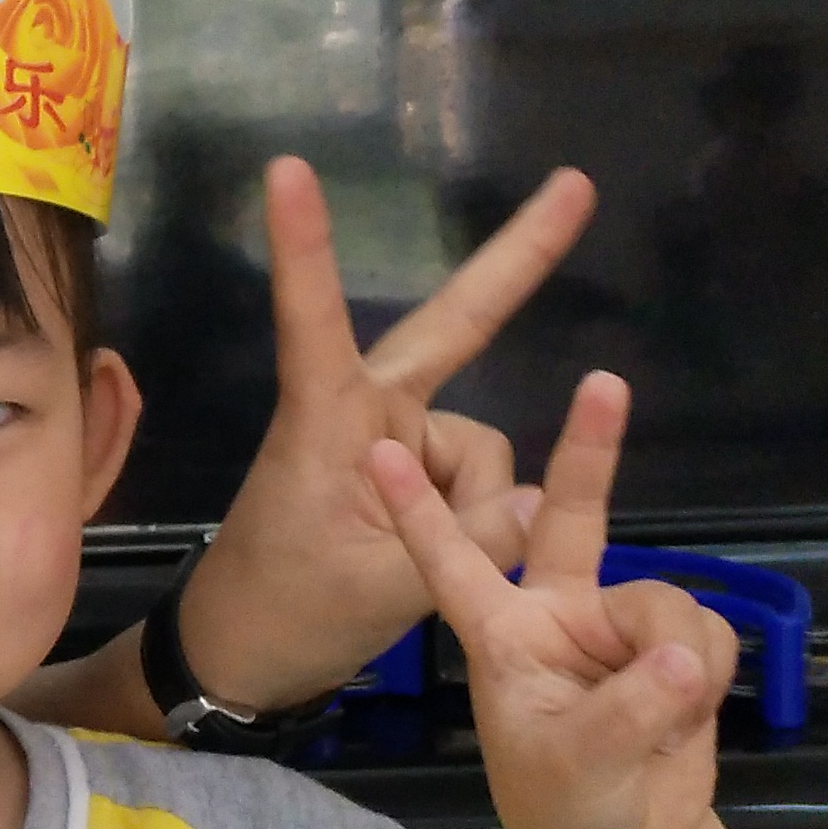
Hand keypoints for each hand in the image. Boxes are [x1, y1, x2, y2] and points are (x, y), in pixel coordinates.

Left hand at [172, 158, 595, 714]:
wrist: (249, 659)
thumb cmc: (286, 612)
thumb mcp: (381, 588)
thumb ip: (468, 543)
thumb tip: (549, 500)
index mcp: (326, 421)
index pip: (313, 320)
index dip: (305, 247)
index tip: (286, 169)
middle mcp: (369, 410)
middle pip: (454, 325)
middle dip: (518, 260)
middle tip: (578, 185)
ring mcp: (399, 437)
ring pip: (488, 451)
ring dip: (478, 507)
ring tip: (410, 569)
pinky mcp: (418, 470)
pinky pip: (486, 482)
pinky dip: (484, 519)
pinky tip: (450, 560)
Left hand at [370, 371, 735, 828]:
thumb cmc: (565, 802)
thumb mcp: (572, 763)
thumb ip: (624, 711)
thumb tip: (683, 657)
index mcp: (499, 627)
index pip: (452, 560)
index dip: (420, 509)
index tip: (381, 452)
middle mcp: (554, 605)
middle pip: (570, 515)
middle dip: (590, 448)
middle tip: (604, 382)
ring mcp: (615, 618)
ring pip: (663, 601)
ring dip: (677, 657)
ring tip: (662, 721)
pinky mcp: (674, 639)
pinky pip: (707, 631)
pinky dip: (709, 673)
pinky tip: (691, 713)